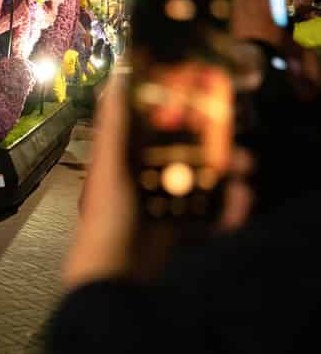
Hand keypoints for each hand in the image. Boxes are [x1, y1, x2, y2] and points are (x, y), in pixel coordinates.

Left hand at [63, 64, 251, 289]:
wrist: (114, 275)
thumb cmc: (107, 216)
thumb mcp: (110, 164)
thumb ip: (115, 124)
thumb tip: (116, 77)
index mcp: (124, 160)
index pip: (153, 131)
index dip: (179, 118)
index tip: (207, 104)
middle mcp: (143, 179)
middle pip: (184, 157)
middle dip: (214, 150)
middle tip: (238, 147)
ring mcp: (163, 206)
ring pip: (201, 184)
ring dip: (227, 178)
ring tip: (246, 174)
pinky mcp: (179, 232)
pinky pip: (209, 217)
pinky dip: (228, 210)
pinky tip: (242, 203)